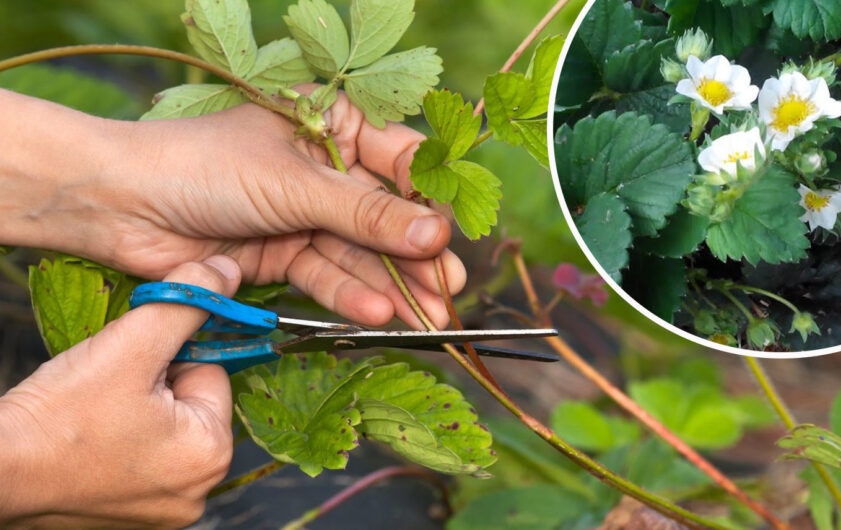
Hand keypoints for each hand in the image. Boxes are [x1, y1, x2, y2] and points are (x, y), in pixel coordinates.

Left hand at [0, 86, 464, 328]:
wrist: (121, 206)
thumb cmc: (205, 167)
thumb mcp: (297, 184)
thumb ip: (366, 214)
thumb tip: (434, 235)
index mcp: (331, 125)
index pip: (399, 159)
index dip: (429, 198)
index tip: (453, 233)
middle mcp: (322, 170)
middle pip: (383, 215)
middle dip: (415, 255)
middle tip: (449, 289)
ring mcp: (303, 214)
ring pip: (358, 252)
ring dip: (390, 285)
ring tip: (426, 316)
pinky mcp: (282, 254)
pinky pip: (325, 275)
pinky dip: (348, 295)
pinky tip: (376, 314)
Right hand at [0, 256, 240, 528]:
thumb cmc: (59, 416)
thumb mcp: (132, 345)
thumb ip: (186, 301)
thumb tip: (228, 271)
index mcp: (211, 454)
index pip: (211, 372)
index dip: (168, 357)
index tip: (129, 366)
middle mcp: (197, 490)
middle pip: (189, 401)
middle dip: (154, 383)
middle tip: (107, 390)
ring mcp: (163, 507)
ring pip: (163, 425)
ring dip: (135, 408)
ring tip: (94, 413)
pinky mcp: (130, 512)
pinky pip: (140, 453)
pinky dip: (119, 438)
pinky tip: (88, 437)